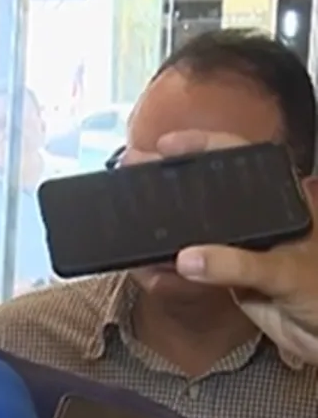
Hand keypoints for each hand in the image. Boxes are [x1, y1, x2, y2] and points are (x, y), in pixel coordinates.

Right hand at [156, 130, 317, 360]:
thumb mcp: (285, 272)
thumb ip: (236, 263)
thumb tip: (187, 259)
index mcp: (282, 199)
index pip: (240, 157)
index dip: (203, 144)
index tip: (167, 145)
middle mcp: (258, 215)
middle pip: (209, 186)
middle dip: (171, 175)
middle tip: (135, 167)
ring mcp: (241, 244)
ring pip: (196, 223)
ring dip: (165, 218)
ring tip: (132, 204)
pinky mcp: (228, 272)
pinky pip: (191, 261)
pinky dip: (168, 260)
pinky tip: (147, 255)